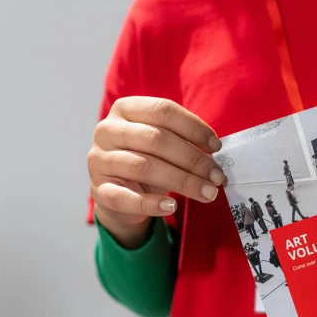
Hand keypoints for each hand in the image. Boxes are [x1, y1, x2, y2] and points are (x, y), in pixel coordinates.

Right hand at [88, 97, 223, 246]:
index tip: (216, 146)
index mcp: (125, 109)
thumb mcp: (164, 144)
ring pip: (144, 167)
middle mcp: (107, 130)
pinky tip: (172, 207)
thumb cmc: (148, 159)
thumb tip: (213, 155)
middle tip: (217, 176)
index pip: (163, 110)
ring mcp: (99, 160)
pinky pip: (125, 197)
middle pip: (156, 139)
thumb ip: (185, 142)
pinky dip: (152, 203)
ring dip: (182, 181)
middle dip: (193, 159)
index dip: (194, 127)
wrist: (120, 190)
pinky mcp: (98, 190)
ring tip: (208, 192)